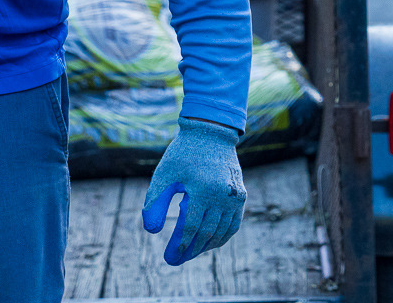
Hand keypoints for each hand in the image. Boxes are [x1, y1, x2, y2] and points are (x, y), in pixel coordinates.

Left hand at [142, 118, 245, 265]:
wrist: (211, 132)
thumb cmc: (183, 154)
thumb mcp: (164, 174)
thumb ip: (155, 202)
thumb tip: (151, 231)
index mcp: (202, 189)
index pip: (190, 227)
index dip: (179, 245)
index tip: (169, 257)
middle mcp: (222, 195)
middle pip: (206, 233)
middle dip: (190, 251)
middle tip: (176, 261)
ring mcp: (234, 196)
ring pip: (221, 232)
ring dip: (205, 247)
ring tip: (190, 253)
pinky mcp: (241, 195)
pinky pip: (233, 224)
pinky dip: (222, 237)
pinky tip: (209, 243)